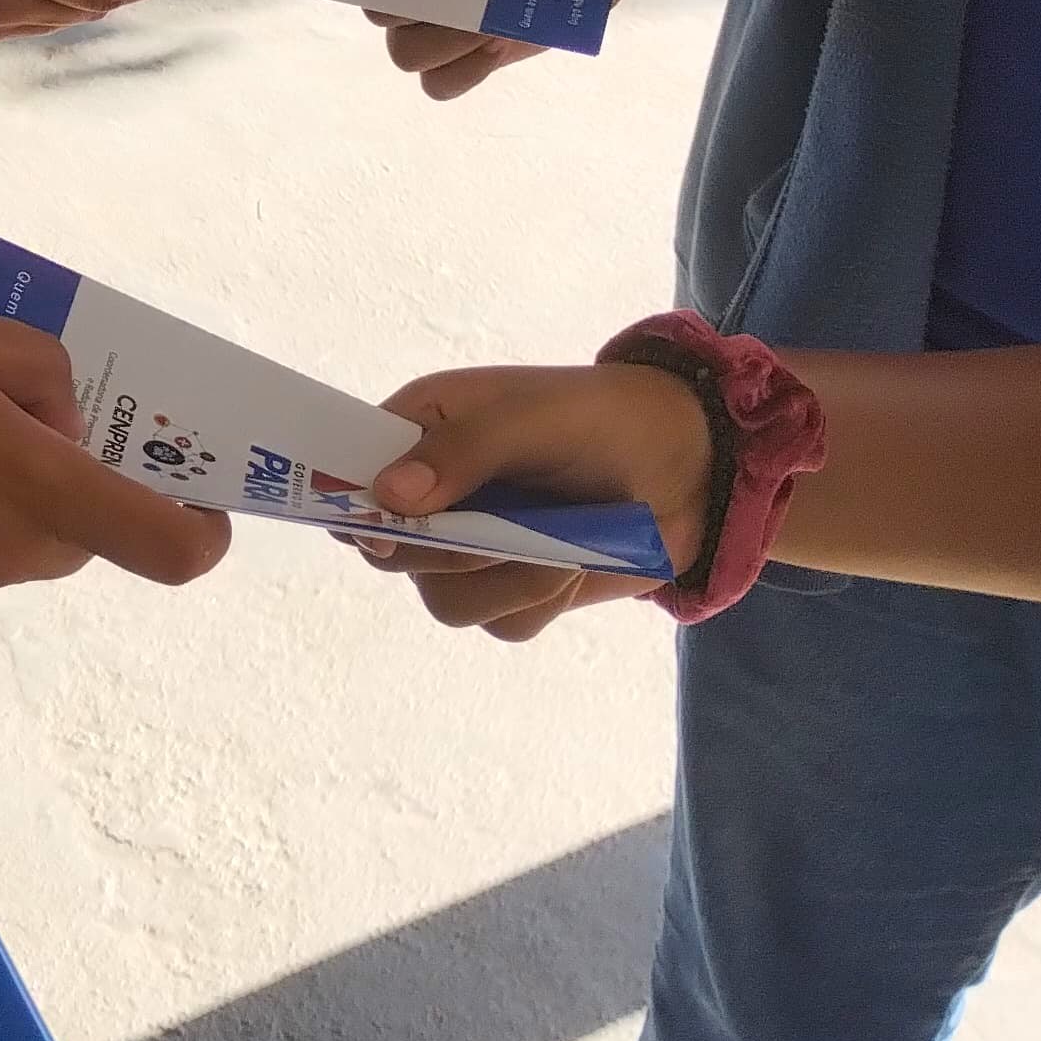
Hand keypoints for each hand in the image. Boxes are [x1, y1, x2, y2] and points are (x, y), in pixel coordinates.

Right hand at [0, 301, 232, 601]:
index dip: (204, 523)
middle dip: (70, 464)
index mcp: (36, 496)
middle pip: (83, 527)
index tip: (188, 480)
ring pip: (12, 528)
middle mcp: (3, 557)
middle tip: (12, 386)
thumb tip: (66, 421)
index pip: (171, 550)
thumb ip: (44, 373)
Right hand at [328, 364, 709, 640]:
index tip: (377, 529)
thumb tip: (386, 497)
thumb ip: (463, 451)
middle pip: (388, 553)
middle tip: (502, 533)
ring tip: (559, 553)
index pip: (350, 472)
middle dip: (447, 553)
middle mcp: (432, 495)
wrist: (690, 465)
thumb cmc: (602, 418)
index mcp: (420, 431)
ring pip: (443, 601)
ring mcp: (472, 548)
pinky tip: (573, 567)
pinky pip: (500, 623)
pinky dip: (537, 604)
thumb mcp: (533, 418)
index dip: (350, 504)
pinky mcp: (514, 591)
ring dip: (503, 585)